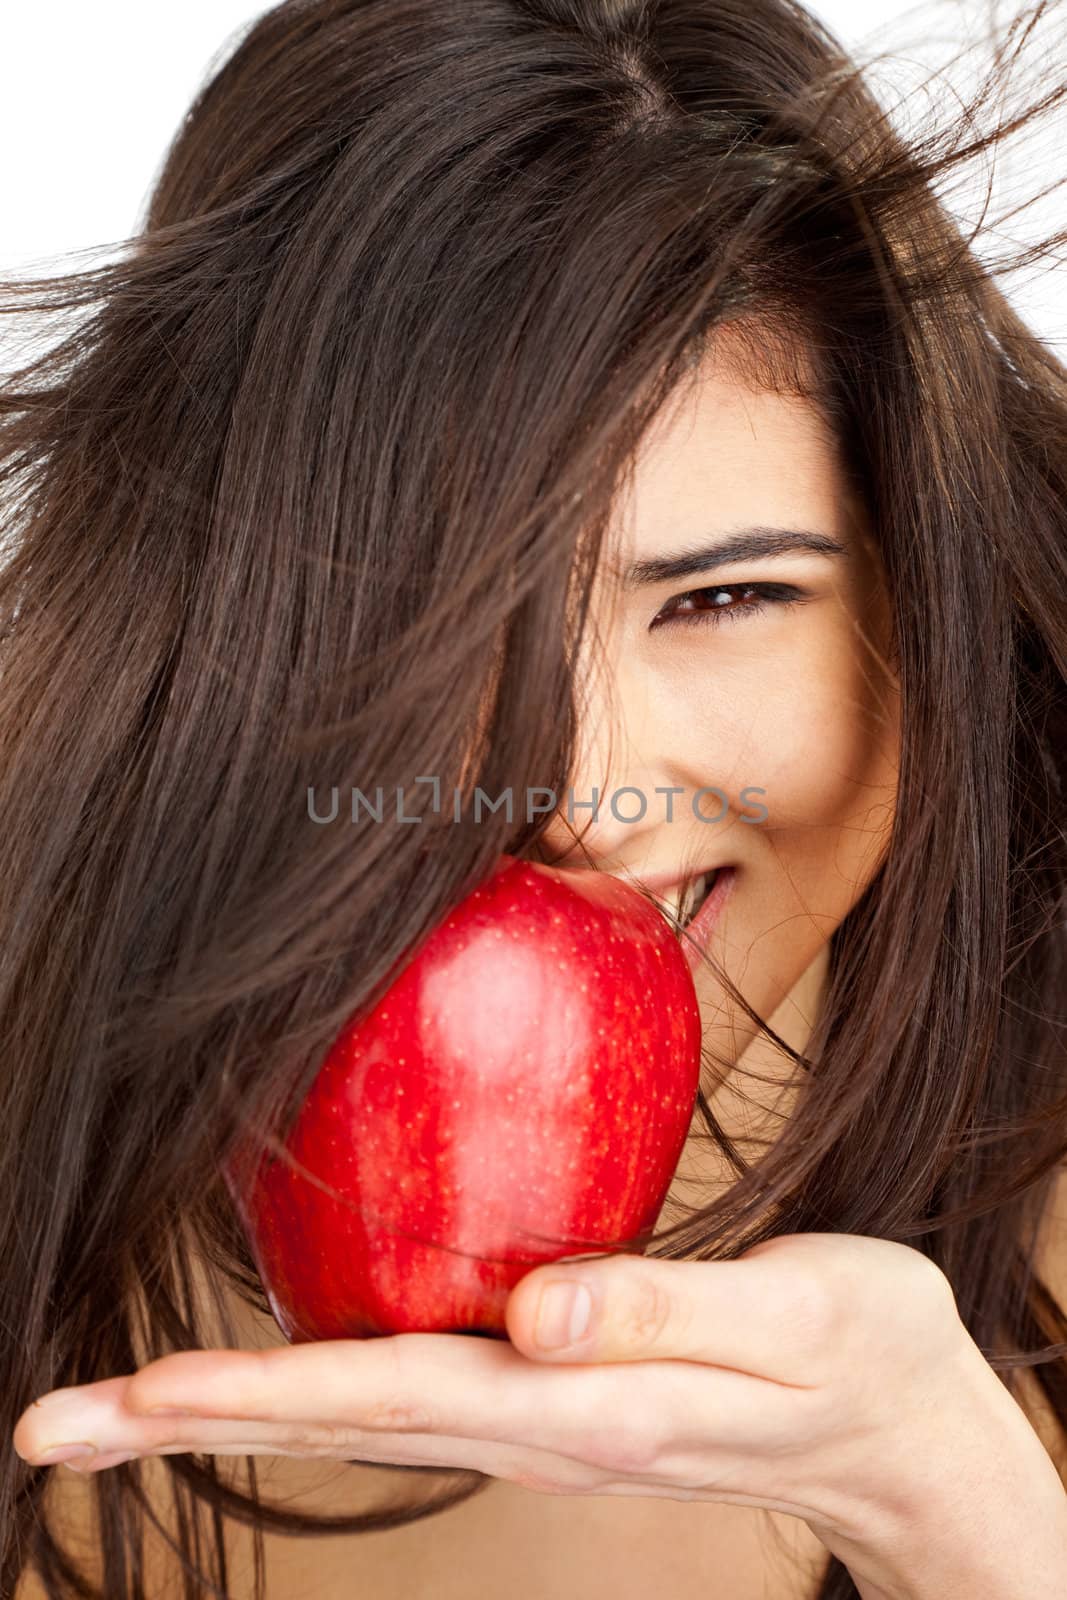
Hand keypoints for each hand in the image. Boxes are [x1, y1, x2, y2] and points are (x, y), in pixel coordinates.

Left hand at [12, 1232, 1065, 1598]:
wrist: (907, 1431)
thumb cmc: (868, 1353)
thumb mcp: (807, 1317)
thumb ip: (669, 1312)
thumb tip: (532, 1307)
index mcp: (588, 1405)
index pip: (396, 1398)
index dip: (262, 1393)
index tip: (139, 1394)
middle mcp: (540, 1422)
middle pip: (339, 1427)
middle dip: (190, 1425)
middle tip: (53, 1426)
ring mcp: (540, 1421)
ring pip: (358, 1418)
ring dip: (230, 1412)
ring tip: (115, 1409)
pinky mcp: (552, 1398)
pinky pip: (410, 1393)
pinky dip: (313, 1389)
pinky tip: (270, 1373)